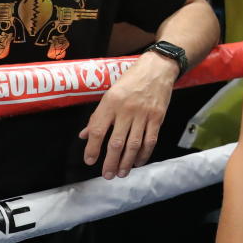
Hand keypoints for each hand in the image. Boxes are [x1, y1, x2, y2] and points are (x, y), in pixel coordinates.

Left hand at [78, 52, 175, 178]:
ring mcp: (143, 114)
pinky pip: (150, 140)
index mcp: (110, 102)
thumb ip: (98, 116)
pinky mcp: (158, 117)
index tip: (90, 161)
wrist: (158, 68)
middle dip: (111, 162)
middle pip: (116, 142)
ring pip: (134, 144)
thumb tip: (85, 135)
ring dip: (127, 162)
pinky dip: (144, 154)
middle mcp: (126, 109)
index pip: (98, 130)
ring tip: (122, 173)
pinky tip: (138, 162)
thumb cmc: (131, 80)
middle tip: (107, 175)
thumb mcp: (110, 93)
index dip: (92, 148)